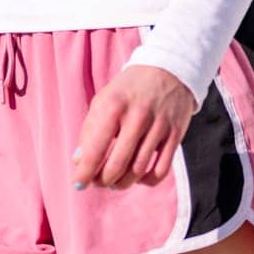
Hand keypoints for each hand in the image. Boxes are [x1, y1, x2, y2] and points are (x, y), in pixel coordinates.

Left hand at [70, 65, 196, 190]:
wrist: (167, 69)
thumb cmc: (128, 89)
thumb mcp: (103, 101)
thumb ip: (89, 131)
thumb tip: (79, 162)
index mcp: (113, 106)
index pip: (95, 149)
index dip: (85, 172)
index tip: (78, 184)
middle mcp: (137, 117)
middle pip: (117, 165)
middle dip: (103, 180)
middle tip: (98, 182)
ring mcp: (158, 126)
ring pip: (138, 171)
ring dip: (123, 183)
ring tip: (115, 181)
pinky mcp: (175, 134)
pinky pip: (161, 170)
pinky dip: (147, 181)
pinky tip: (138, 177)